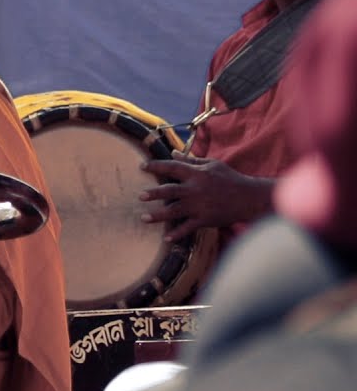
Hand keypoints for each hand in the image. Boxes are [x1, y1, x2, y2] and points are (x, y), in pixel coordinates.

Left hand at [140, 151, 274, 241]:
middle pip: (170, 190)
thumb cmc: (229, 178)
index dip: (156, 166)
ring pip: (174, 211)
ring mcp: (199, 206)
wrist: (249, 198)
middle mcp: (196, 189)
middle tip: (140, 196)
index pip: (172, 167)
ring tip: (143, 218)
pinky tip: (165, 238)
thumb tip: (172, 152)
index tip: (142, 166)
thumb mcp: (212, 164)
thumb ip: (191, 160)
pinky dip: (177, 234)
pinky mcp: (205, 219)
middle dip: (154, 193)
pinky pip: (188, 228)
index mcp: (197, 174)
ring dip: (158, 215)